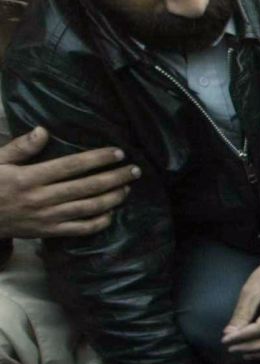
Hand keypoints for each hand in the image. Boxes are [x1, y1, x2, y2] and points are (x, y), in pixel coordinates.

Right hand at [0, 128, 138, 238]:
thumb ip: (21, 147)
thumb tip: (43, 130)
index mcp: (30, 177)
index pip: (72, 166)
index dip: (98, 159)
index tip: (118, 153)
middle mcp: (42, 198)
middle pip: (87, 187)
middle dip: (115, 177)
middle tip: (135, 170)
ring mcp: (47, 217)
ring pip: (88, 208)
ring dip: (112, 198)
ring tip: (127, 187)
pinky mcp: (48, 232)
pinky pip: (79, 229)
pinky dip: (99, 222)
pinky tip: (111, 213)